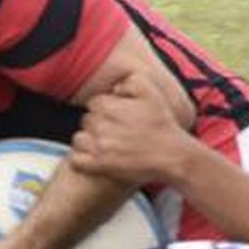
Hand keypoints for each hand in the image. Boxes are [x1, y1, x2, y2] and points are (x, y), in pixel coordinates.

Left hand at [72, 72, 190, 186]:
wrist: (172, 155)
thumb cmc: (162, 125)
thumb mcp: (152, 94)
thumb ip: (130, 82)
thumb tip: (114, 88)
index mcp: (109, 108)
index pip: (93, 103)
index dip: (104, 108)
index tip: (116, 116)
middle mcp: (101, 127)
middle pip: (86, 120)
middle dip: (97, 124)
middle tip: (114, 131)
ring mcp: (99, 148)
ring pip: (79, 139)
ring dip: (88, 141)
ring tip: (104, 144)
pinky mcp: (100, 166)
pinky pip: (76, 160)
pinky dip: (81, 159)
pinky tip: (95, 158)